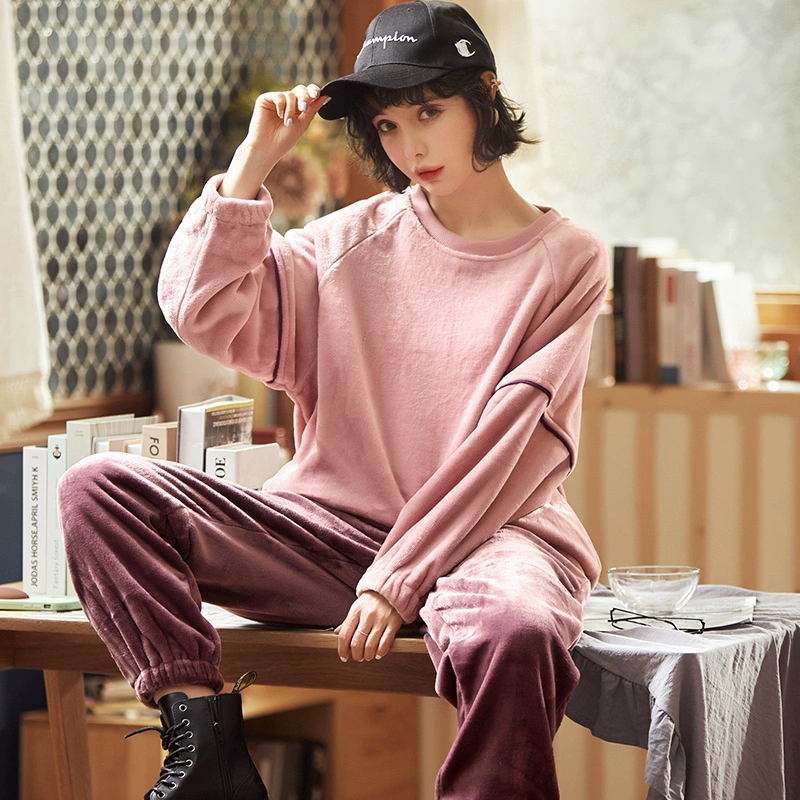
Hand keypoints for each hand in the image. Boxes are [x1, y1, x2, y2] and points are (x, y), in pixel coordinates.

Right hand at [220, 84, 330, 199]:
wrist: (267, 148)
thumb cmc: (284, 140)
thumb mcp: (302, 124)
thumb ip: (313, 109)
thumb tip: (327, 96)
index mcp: (298, 109)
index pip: (308, 94)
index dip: (314, 91)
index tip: (317, 95)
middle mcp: (288, 103)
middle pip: (300, 90)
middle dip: (304, 98)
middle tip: (303, 108)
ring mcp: (277, 100)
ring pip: (290, 95)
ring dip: (291, 110)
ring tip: (287, 123)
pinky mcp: (265, 100)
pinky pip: (279, 96)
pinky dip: (281, 106)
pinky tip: (279, 116)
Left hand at [335, 591, 403, 662]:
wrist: (391, 589)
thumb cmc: (372, 600)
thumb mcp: (357, 607)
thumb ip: (348, 622)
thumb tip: (337, 633)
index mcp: (356, 611)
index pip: (344, 635)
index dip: (342, 649)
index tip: (343, 657)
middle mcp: (367, 615)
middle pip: (357, 643)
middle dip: (356, 655)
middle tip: (358, 657)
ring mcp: (381, 620)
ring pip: (370, 646)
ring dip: (368, 655)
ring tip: (368, 656)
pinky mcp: (393, 623)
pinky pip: (385, 643)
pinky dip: (380, 652)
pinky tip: (378, 653)